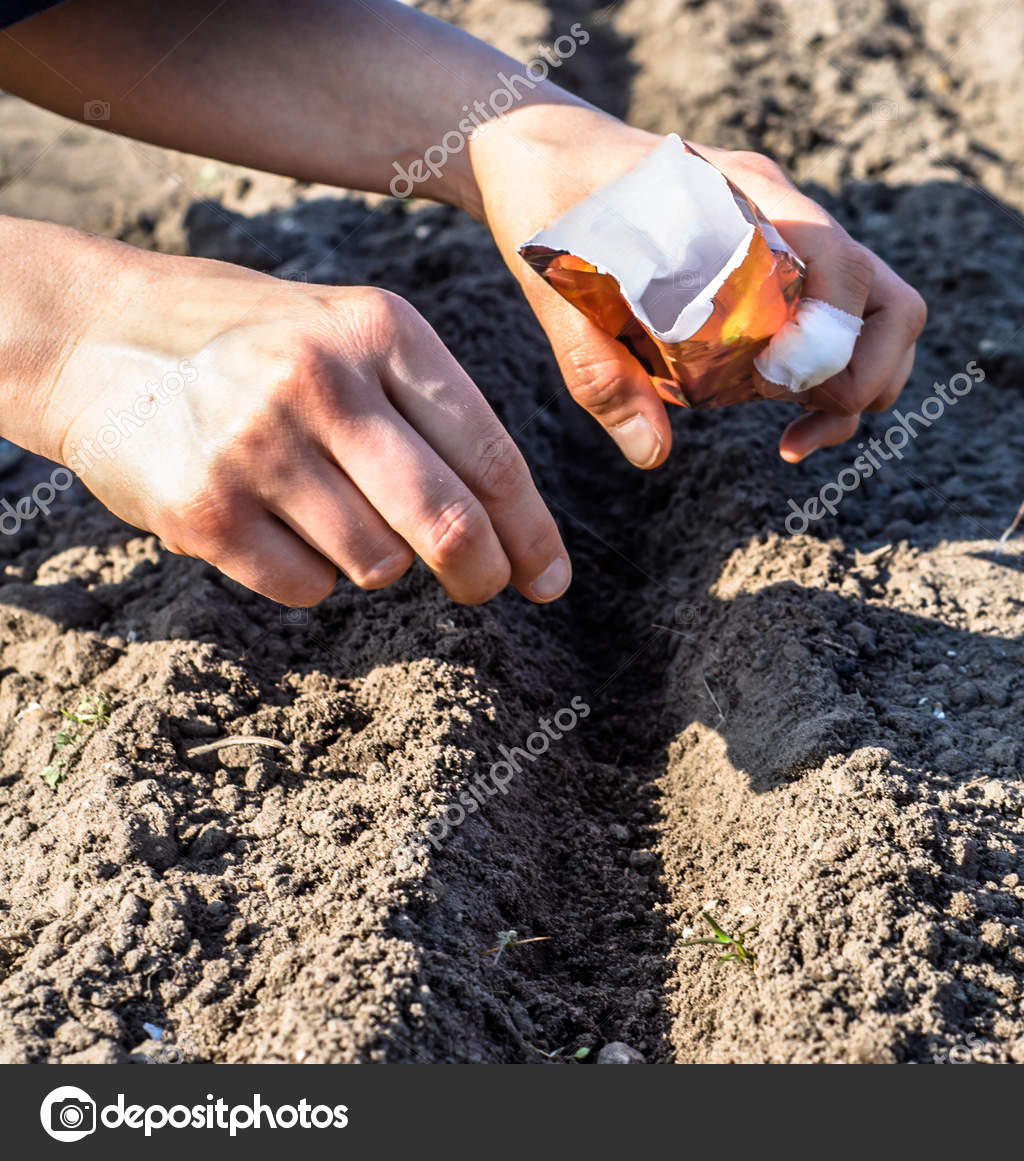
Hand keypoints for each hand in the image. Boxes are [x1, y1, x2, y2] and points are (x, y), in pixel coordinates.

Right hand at [39, 245, 569, 607]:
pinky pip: (307, 587)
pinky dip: (307, 576)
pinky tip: (272, 524)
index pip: (490, 454)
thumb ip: (431, 410)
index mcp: (382, 330)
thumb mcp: (350, 332)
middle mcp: (323, 379)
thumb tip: (514, 529)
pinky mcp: (204, 508)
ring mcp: (258, 443)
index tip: (551, 581)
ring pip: (379, 564)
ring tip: (326, 509)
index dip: (530, 532)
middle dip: (481, 574)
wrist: (94, 335)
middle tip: (483, 589)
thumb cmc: (254, 343)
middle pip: (448, 523)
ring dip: (374, 561)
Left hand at [468, 106, 926, 466]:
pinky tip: (783, 424)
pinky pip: (841, 334)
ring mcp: (796, 247)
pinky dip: (831, 386)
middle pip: (889, 301)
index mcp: (745, 196)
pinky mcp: (785, 280)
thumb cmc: (548, 201)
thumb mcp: (555, 284)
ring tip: (795, 440)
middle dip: (866, 377)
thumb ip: (598, 367)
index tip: (778, 383)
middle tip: (802, 423)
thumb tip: (651, 453)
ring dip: (857, 388)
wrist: (541, 152)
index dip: (831, 335)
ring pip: (880, 322)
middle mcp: (788, 217)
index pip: (839, 259)